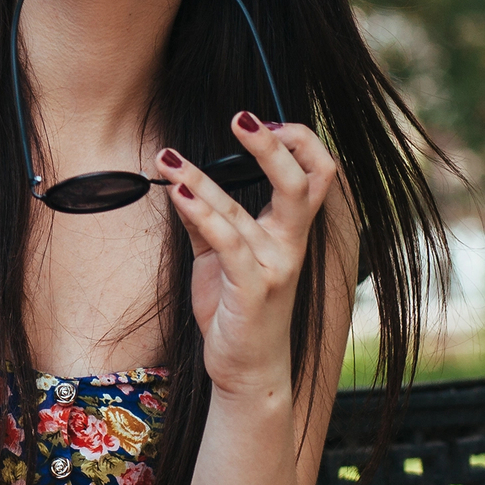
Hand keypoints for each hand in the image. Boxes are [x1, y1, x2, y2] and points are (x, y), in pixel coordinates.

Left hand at [156, 114, 337, 397]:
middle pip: (301, 183)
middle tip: (240, 116)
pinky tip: (177, 193)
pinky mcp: (252, 291)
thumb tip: (184, 181)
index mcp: (290, 231)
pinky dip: (202, 214)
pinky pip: (227, 244)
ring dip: (202, 180)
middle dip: (272, 145)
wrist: (245, 368)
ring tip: (168, 157)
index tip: (263, 119)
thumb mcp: (217, 257)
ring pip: (243, 211)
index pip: (316, 174)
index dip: (298, 141)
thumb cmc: (235, 310)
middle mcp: (291, 245)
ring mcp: (275, 268)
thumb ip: (208, 218)